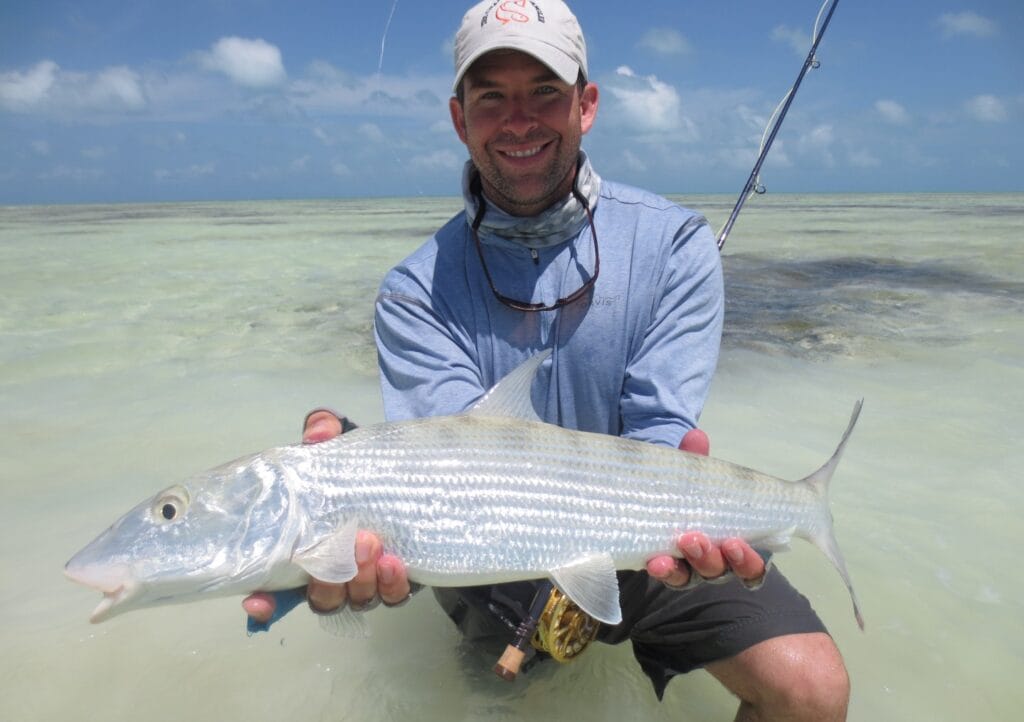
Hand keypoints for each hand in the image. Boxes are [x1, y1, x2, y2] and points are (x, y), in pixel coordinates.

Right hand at [242, 410, 410, 623]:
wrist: (409, 475)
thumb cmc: (359, 466)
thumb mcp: (338, 444)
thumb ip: (322, 432)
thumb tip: (316, 435)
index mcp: (306, 548)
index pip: (276, 588)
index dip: (264, 602)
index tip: (256, 603)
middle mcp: (332, 573)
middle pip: (321, 597)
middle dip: (329, 579)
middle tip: (349, 541)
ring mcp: (364, 581)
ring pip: (355, 599)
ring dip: (361, 579)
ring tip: (371, 544)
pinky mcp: (397, 581)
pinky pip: (393, 596)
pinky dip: (392, 585)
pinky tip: (395, 563)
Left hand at [645, 428, 766, 587]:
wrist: (648, 496)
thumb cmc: (685, 489)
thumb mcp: (691, 474)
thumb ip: (695, 461)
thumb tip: (696, 436)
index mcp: (731, 545)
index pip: (748, 566)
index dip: (744, 560)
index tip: (734, 542)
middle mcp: (710, 563)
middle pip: (718, 572)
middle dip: (710, 558)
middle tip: (697, 538)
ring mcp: (685, 568)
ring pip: (692, 577)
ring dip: (686, 563)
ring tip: (678, 543)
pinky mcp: (662, 568)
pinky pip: (668, 577)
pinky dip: (664, 570)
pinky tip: (654, 561)